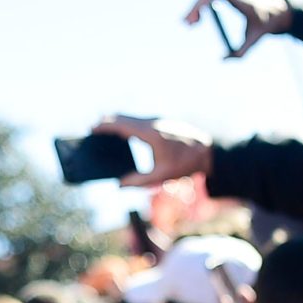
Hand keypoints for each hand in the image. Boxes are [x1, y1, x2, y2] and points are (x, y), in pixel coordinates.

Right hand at [92, 115, 213, 188]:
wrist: (209, 152)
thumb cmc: (185, 164)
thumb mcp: (160, 176)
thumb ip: (138, 181)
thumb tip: (120, 185)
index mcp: (150, 134)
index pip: (121, 125)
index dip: (105, 126)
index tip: (92, 128)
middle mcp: (153, 123)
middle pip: (125, 118)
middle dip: (109, 122)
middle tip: (95, 128)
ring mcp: (160, 120)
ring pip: (133, 117)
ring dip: (120, 122)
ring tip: (107, 130)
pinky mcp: (165, 122)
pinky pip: (141, 120)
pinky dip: (130, 124)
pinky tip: (128, 133)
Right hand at [181, 0, 290, 58]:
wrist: (280, 11)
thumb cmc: (267, 24)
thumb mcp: (254, 39)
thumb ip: (240, 52)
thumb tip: (223, 60)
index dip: (199, 8)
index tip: (193, 22)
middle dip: (194, 9)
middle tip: (186, 25)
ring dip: (196, 8)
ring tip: (192, 24)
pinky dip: (202, 6)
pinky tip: (199, 19)